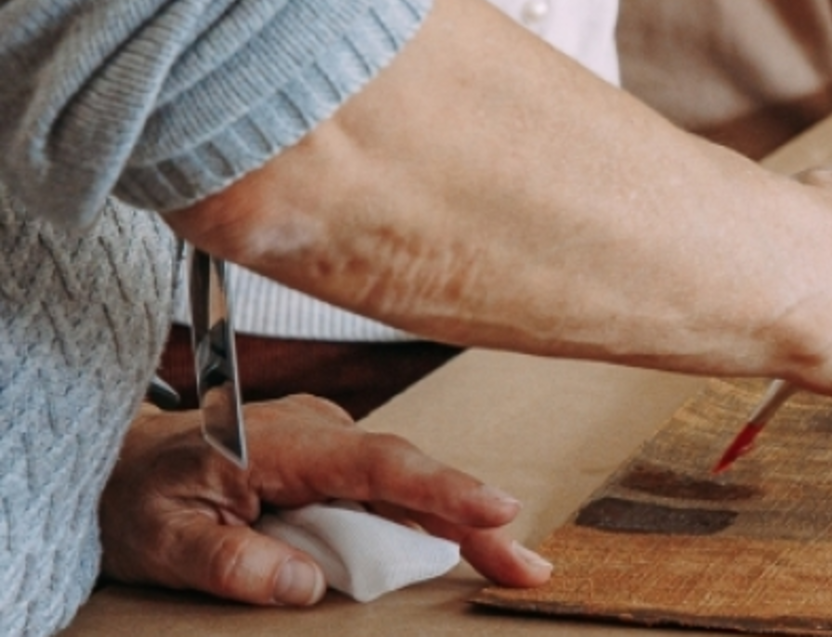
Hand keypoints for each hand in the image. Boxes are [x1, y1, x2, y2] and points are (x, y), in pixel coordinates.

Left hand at [100, 395, 551, 605]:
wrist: (118, 462)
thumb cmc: (136, 494)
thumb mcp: (160, 540)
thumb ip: (230, 562)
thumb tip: (305, 586)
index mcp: (281, 442)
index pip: (378, 464)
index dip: (442, 489)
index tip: (498, 509)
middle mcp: (319, 433)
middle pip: (410, 479)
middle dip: (474, 521)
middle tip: (526, 569)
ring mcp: (331, 444)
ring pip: (406, 490)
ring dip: (457, 527)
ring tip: (510, 568)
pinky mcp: (334, 462)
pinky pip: (388, 495)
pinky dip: (426, 522)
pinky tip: (462, 547)